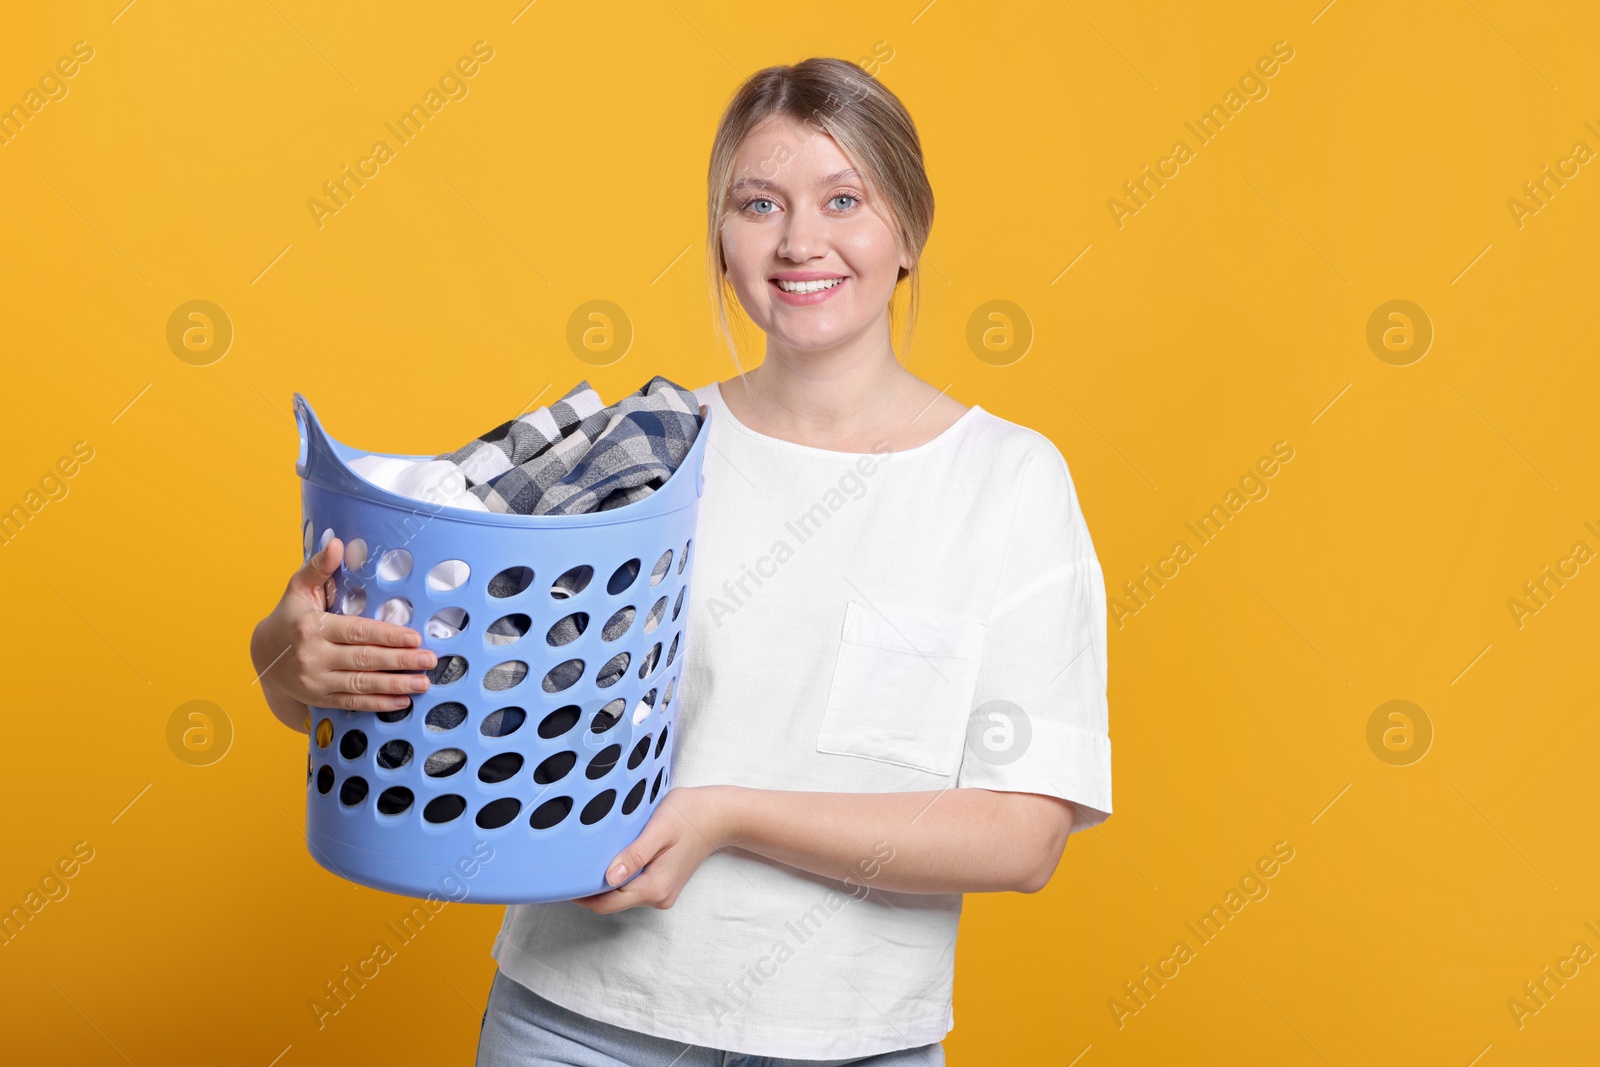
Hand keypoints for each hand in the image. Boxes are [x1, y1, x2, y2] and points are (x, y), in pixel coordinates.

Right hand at [250, 536, 437, 731]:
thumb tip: (337, 543)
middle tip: (429, 660)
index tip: (415, 637)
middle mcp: (313, 657)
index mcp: (312, 627)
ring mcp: (316, 681)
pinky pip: (353, 702)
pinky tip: (402, 702)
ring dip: (395, 685)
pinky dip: (378, 704)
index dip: (387, 635)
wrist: (263, 656)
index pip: (357, 632)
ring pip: (361, 685)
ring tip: (423, 683)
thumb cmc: (289, 617)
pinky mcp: (319, 699)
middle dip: (400, 661)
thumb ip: (319, 567)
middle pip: (364, 660)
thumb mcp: (299, 589)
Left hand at [570, 785, 738, 913]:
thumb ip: (635, 855)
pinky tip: (611, 857)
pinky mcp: (662, 883)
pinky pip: (632, 886)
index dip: (581, 895)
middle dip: (589, 888)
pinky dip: (618, 875)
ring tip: (587, 859)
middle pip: (612, 901)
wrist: (721, 816)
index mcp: (655, 887)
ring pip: (621, 894)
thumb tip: (609, 877)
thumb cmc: (691, 816)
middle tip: (568, 867)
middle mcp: (658, 896)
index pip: (607, 903)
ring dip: (604, 880)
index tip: (561, 881)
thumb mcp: (660, 829)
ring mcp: (661, 892)